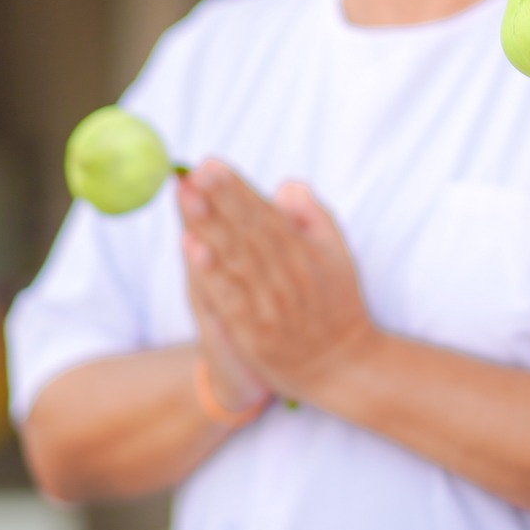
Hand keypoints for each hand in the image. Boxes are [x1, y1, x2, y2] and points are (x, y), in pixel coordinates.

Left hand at [178, 162, 378, 403]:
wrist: (343, 366)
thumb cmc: (338, 306)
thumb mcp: (338, 254)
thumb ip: (313, 217)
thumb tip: (287, 185)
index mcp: (304, 250)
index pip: (264, 212)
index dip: (236, 187)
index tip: (210, 164)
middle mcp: (286, 272)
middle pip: (246, 229)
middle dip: (218, 198)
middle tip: (191, 171)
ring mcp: (270, 302)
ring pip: (235, 256)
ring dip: (209, 225)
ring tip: (186, 197)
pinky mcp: (255, 331)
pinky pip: (230, 295)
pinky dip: (211, 271)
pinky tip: (192, 247)